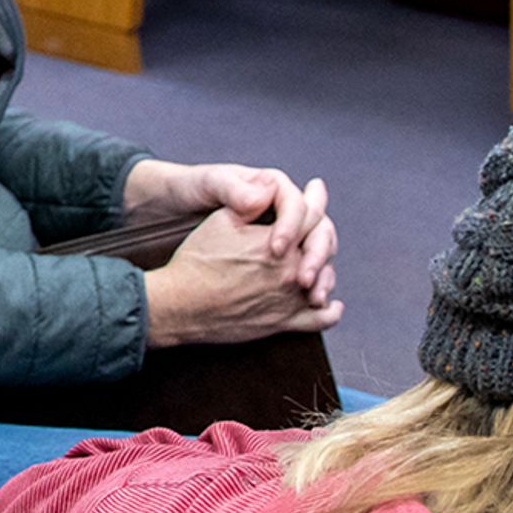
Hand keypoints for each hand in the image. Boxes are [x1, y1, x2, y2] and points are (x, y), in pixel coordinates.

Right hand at [143, 194, 343, 348]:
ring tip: (317, 260)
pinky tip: (329, 303)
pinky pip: (321, 319)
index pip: (312, 214)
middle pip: (323, 245)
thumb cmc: (197, 262)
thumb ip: (253, 205)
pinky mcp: (284, 322)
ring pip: (326, 279)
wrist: (182, 303)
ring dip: (324, 267)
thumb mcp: (222, 220)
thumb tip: (270, 194)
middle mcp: (292, 270)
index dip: (315, 198)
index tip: (316, 190)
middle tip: (318, 225)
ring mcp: (291, 299)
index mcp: (279, 240)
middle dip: (321, 232)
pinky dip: (330, 310)